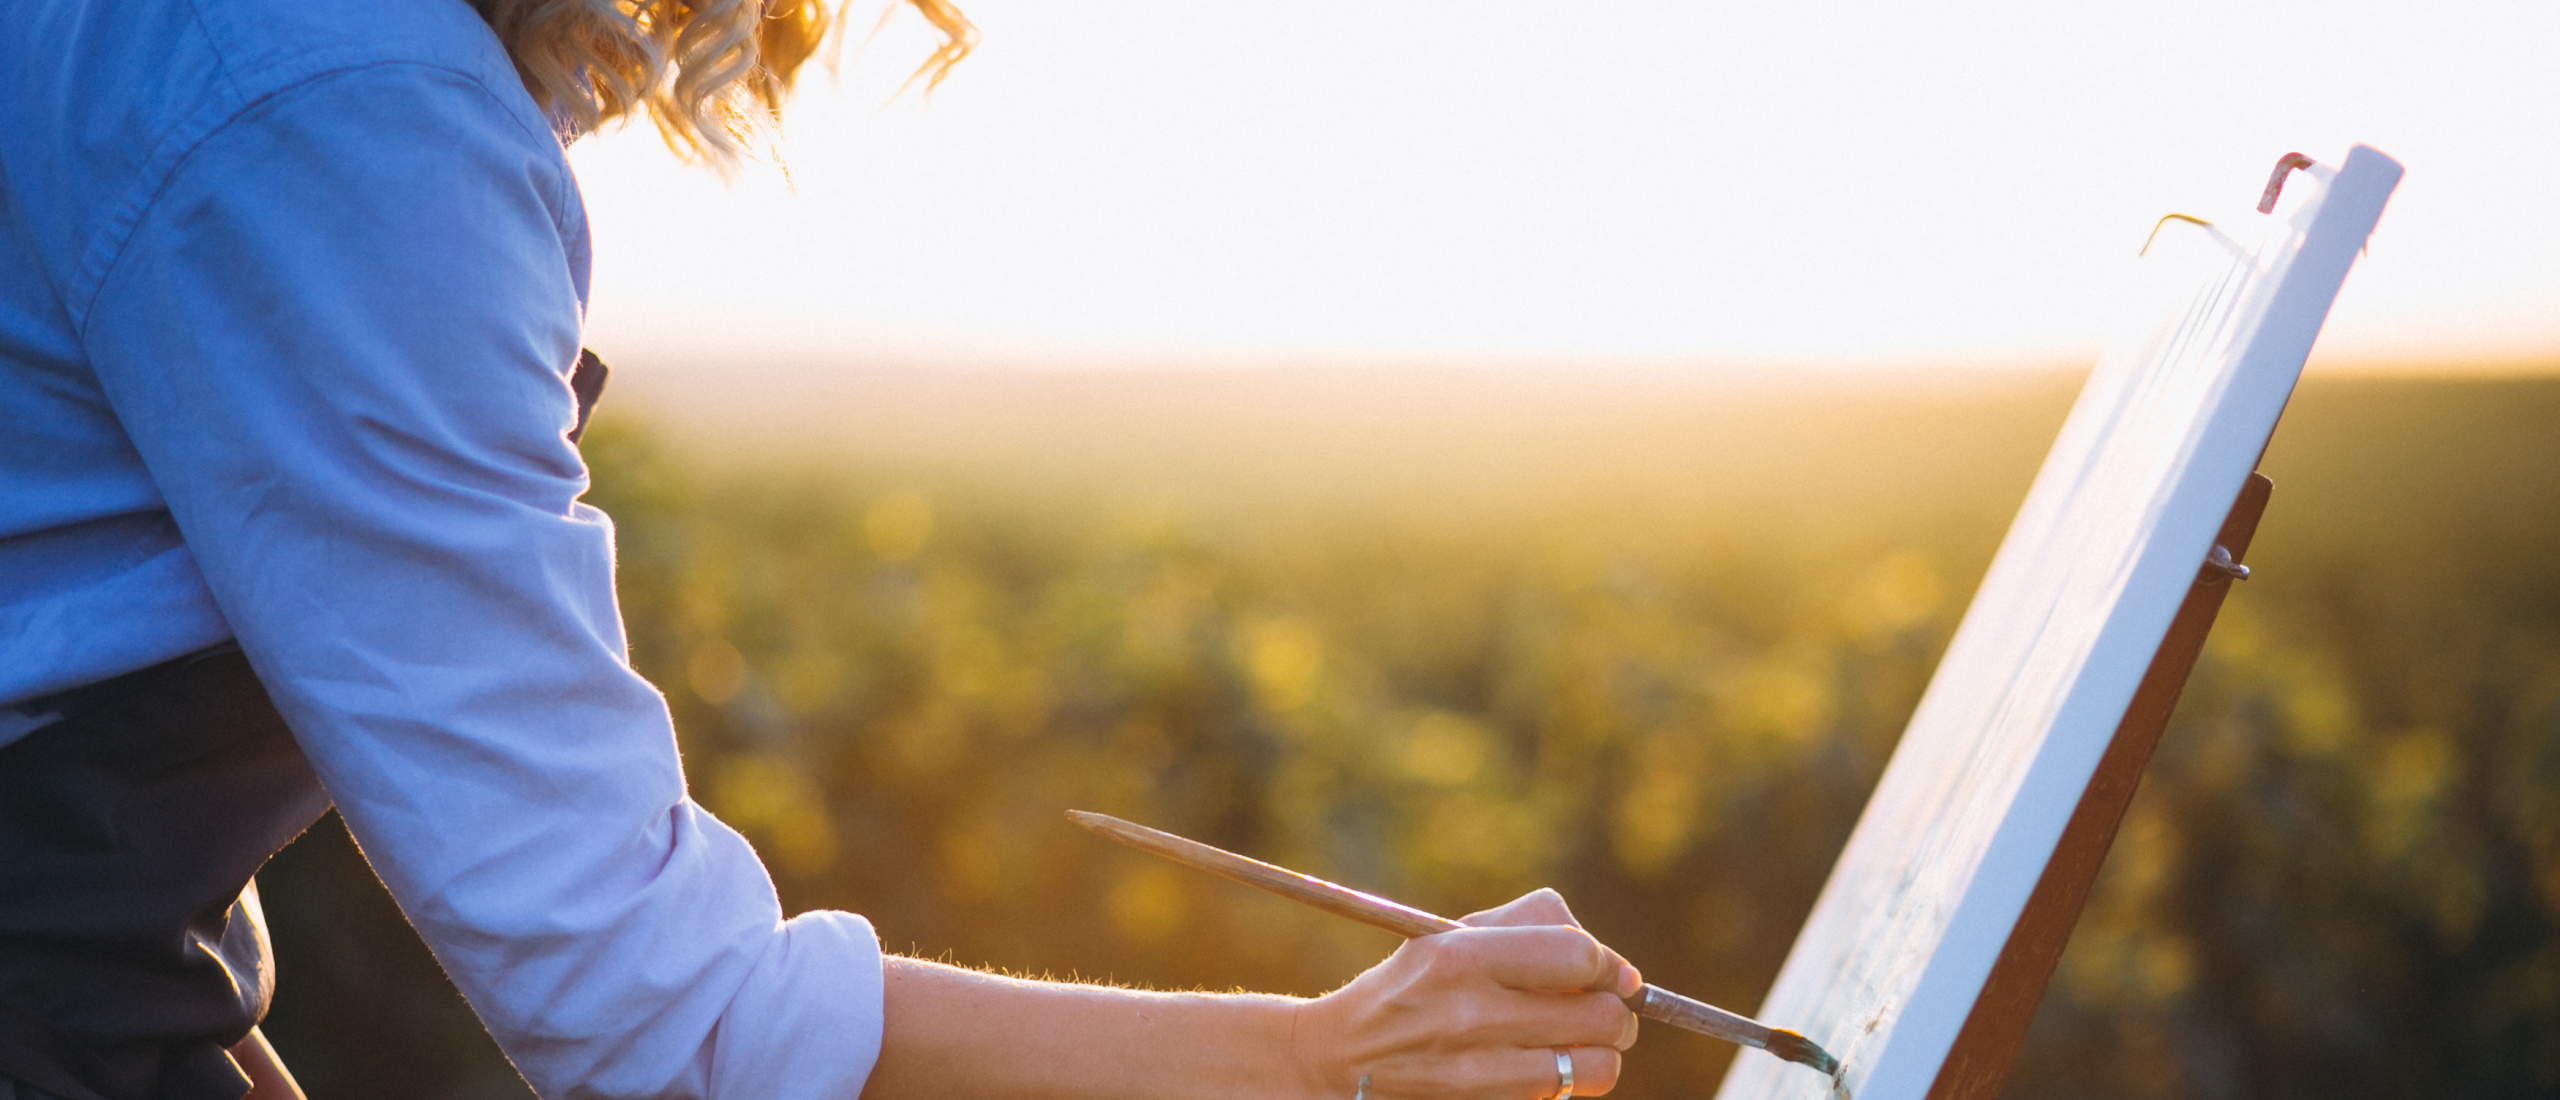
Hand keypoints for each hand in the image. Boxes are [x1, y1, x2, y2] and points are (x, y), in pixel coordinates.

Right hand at [1291, 889, 1641, 1098]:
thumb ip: (1530, 924)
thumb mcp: (1449, 934)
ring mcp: (1477, 1072)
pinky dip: (1569, 1082)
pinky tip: (1546, 1066)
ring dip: (1601, 1053)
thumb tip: (1612, 964)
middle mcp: (1470, 1014)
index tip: (1609, 974)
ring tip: (1581, 1042)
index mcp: (1460, 955)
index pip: (1578, 955)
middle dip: (1615, 1012)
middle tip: (1602, 1010)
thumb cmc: (1410, 986)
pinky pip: (1563, 1097)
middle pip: (1600, 1015)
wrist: (1339, 1060)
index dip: (1608, 965)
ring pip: (1596, 1067)